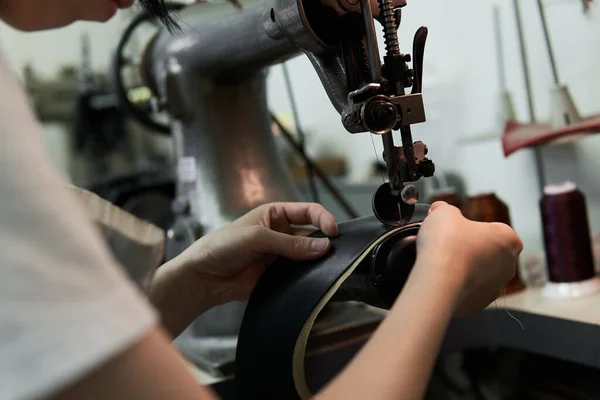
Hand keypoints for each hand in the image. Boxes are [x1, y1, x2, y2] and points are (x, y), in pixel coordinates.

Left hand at [189, 202, 337, 305]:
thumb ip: (290, 244)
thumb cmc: (222, 247)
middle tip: (335, 250)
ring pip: (308, 256)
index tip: (333, 231)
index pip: (308, 211)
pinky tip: (315, 280)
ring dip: (317, 260)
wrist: (203, 277)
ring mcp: (280, 255)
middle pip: (312, 234)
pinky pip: (300, 275)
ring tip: (328, 266)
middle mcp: (281, 233)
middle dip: (324, 241)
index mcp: (275, 214)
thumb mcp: (257, 238)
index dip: (323, 218)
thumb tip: (324, 246)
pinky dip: (309, 277)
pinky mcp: (278, 276)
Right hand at [416, 202, 522, 315]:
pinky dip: (455, 286)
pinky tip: (440, 279)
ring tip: (441, 264)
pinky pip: (466, 292)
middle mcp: (508, 265)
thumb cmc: (447, 243)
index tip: (454, 229)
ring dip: (463, 269)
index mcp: (508, 239)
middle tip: (447, 245)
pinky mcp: (478, 304)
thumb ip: (445, 209)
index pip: (492, 229)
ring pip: (478, 275)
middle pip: (487, 253)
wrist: (437, 279)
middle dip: (469, 250)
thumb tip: (439, 210)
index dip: (470, 227)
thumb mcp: (444, 212)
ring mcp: (494, 288)